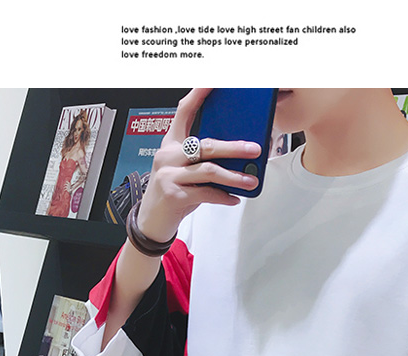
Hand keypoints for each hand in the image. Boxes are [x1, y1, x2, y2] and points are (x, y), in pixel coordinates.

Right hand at [136, 88, 261, 242]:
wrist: (152, 220)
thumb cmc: (173, 191)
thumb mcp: (185, 170)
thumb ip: (203, 160)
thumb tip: (237, 158)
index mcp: (171, 144)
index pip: (184, 112)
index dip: (198, 95)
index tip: (213, 82)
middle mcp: (168, 155)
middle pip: (205, 145)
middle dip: (233, 147)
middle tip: (254, 149)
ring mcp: (169, 174)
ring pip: (209, 170)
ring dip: (234, 176)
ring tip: (250, 180)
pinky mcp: (174, 194)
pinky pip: (206, 193)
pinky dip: (224, 196)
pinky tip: (234, 199)